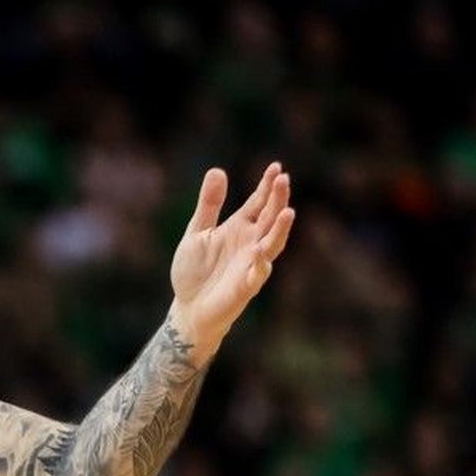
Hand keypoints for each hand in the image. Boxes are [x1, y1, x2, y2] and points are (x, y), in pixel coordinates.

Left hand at [168, 163, 295, 354]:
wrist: (188, 308)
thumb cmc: (194, 271)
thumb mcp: (197, 232)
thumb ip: (208, 205)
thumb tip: (217, 170)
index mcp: (238, 229)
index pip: (258, 203)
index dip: (267, 186)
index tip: (276, 167)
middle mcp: (250, 244)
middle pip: (269, 218)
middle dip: (277, 200)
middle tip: (284, 179)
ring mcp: (250, 265)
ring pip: (272, 244)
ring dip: (280, 229)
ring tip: (287, 211)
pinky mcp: (245, 287)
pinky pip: (258, 275)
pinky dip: (261, 264)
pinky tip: (261, 252)